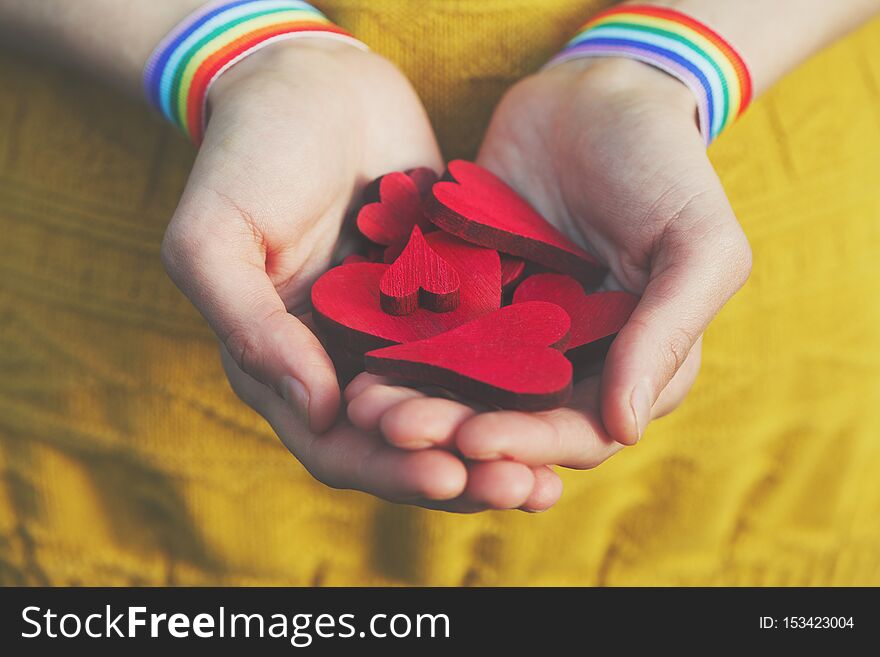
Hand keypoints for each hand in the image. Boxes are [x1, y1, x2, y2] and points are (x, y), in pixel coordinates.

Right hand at [161, 40, 558, 511]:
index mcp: (283, 366)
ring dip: (498, 442)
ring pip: (452, 407)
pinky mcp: (444, 298)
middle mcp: (343, 362)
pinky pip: (483, 350)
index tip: (447, 475)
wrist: (314, 83)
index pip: (336, 446)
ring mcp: (396, 333)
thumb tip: (320, 412)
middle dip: (461, 471)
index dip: (389, 470)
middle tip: (523, 489)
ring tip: (551, 470)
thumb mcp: (216, 238)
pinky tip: (564, 392)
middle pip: (405, 442)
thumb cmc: (249, 153)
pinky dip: (516, 380)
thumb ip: (253, 329)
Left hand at [353, 57, 749, 472]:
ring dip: (415, 402)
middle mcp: (565, 360)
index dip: (528, 446)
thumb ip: (667, 334)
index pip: (578, 432)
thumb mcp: (697, 245)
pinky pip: (429, 332)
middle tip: (398, 429)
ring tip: (367, 404)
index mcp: (628, 366)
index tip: (475, 442)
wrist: (596, 94)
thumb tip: (625, 428)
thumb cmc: (665, 166)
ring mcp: (511, 330)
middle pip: (507, 420)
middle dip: (453, 432)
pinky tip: (356, 356)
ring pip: (459, 386)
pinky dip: (396, 349)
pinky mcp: (467, 295)